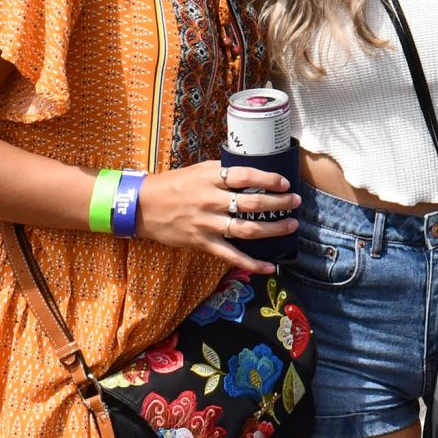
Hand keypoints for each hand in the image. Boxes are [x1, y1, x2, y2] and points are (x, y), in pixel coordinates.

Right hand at [133, 160, 298, 274]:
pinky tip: (270, 267)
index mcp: (210, 178)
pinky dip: (251, 263)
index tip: (285, 182)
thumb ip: (223, 171)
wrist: (142, 206)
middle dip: (279, 203)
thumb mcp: (198, 170)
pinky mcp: (202, 243)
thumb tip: (253, 170)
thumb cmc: (174, 184)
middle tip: (296, 202)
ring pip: (246, 229)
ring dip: (273, 229)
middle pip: (251, 203)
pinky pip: (231, 255)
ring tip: (291, 225)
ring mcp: (207, 224)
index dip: (268, 179)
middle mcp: (210, 201)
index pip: (245, 176)